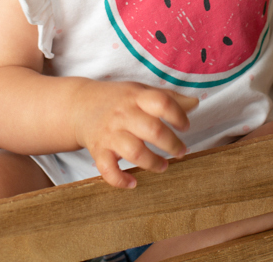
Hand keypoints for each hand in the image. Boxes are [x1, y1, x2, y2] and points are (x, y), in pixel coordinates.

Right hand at [72, 80, 197, 188]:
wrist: (78, 105)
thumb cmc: (117, 99)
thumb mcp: (140, 91)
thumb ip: (167, 97)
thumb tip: (195, 104)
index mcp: (136, 97)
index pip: (161, 102)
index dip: (178, 115)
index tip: (185, 126)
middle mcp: (122, 115)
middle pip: (152, 130)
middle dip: (172, 145)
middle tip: (180, 152)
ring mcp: (109, 134)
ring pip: (134, 152)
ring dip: (153, 163)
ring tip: (163, 166)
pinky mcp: (97, 150)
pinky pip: (108, 169)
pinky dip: (120, 180)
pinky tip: (133, 182)